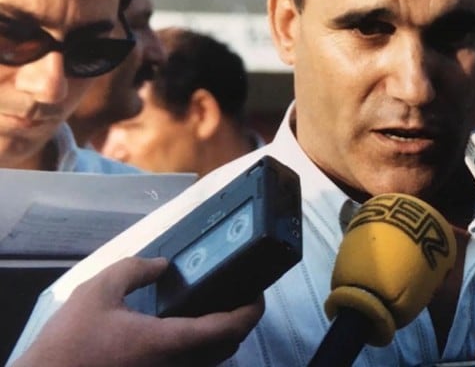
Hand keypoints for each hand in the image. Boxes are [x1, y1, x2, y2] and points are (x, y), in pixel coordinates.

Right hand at [12, 256, 263, 366]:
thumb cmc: (69, 344)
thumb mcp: (97, 293)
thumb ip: (134, 270)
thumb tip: (163, 264)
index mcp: (168, 343)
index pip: (228, 328)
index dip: (252, 310)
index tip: (259, 292)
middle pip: (227, 347)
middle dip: (241, 321)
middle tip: (239, 294)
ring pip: (211, 361)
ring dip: (221, 336)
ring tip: (215, 306)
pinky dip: (201, 348)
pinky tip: (186, 328)